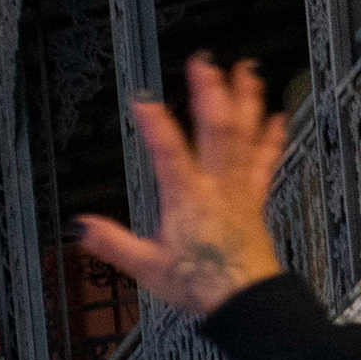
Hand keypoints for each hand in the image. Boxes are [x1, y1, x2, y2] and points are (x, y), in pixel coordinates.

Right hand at [76, 54, 288, 315]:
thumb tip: (83, 227)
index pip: (168, 152)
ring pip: (245, 135)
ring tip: (248, 71)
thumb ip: (114, 243)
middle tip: (205, 63)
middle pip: (216, 129)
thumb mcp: (147, 267)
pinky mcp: (255, 198)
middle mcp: (218, 186)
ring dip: (247, 101)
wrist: (244, 297)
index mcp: (188, 199)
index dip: (155, 125)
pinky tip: (277, 116)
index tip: (143, 100)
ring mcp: (240, 188)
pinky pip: (265, 161)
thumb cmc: (200, 283)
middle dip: (210, 93)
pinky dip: (272, 137)